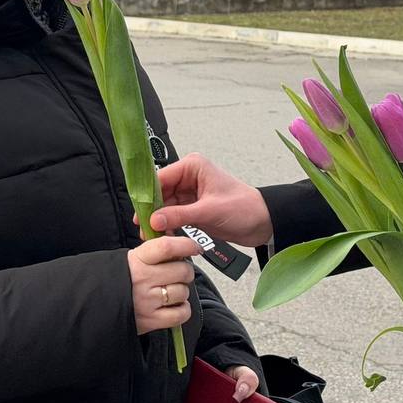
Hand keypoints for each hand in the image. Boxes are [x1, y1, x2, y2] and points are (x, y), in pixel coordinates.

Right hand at [127, 236, 198, 335]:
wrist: (93, 305)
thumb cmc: (118, 280)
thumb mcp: (131, 259)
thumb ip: (154, 253)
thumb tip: (181, 248)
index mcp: (138, 259)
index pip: (167, 247)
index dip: (186, 245)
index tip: (194, 247)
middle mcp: (143, 279)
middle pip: (182, 270)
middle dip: (185, 272)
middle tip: (178, 274)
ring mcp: (148, 301)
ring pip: (183, 292)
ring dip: (182, 292)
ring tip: (170, 292)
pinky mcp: (151, 320)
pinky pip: (181, 313)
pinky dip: (182, 310)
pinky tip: (173, 306)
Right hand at [152, 153, 273, 246]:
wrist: (263, 222)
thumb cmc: (244, 208)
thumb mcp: (209, 211)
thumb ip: (180, 215)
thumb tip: (154, 219)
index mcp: (193, 167)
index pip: (161, 178)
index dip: (148, 196)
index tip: (139, 213)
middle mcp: (189, 177)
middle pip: (159, 193)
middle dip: (152, 211)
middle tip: (144, 229)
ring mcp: (189, 194)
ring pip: (164, 206)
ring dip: (159, 220)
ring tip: (152, 236)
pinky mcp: (192, 208)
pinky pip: (173, 216)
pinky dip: (168, 225)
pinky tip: (164, 236)